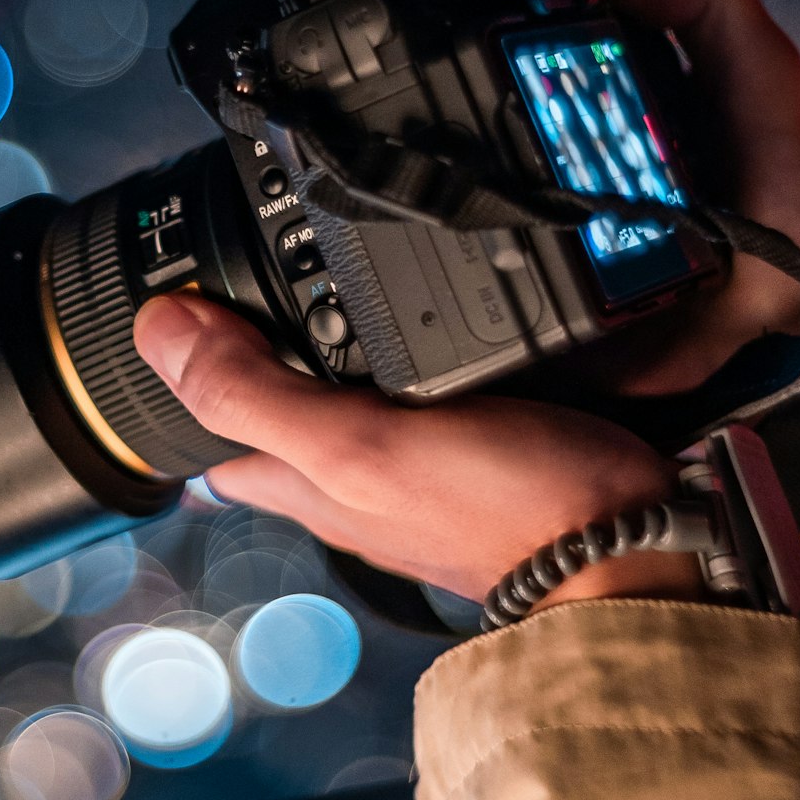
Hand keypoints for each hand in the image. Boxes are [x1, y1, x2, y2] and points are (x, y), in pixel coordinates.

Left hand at [132, 0, 799, 607]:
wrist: (642, 544)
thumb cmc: (507, 512)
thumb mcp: (360, 445)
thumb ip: (259, 394)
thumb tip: (157, 330)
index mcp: (306, 483)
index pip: (211, 428)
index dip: (184, 363)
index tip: (178, 289)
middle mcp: (354, 475)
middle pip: (281, 400)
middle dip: (259, 337)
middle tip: (247, 255)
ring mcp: (422, 459)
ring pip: (357, 385)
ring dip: (342, 330)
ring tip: (328, 256)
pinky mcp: (490, 436)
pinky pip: (435, 382)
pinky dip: (423, 340)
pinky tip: (437, 302)